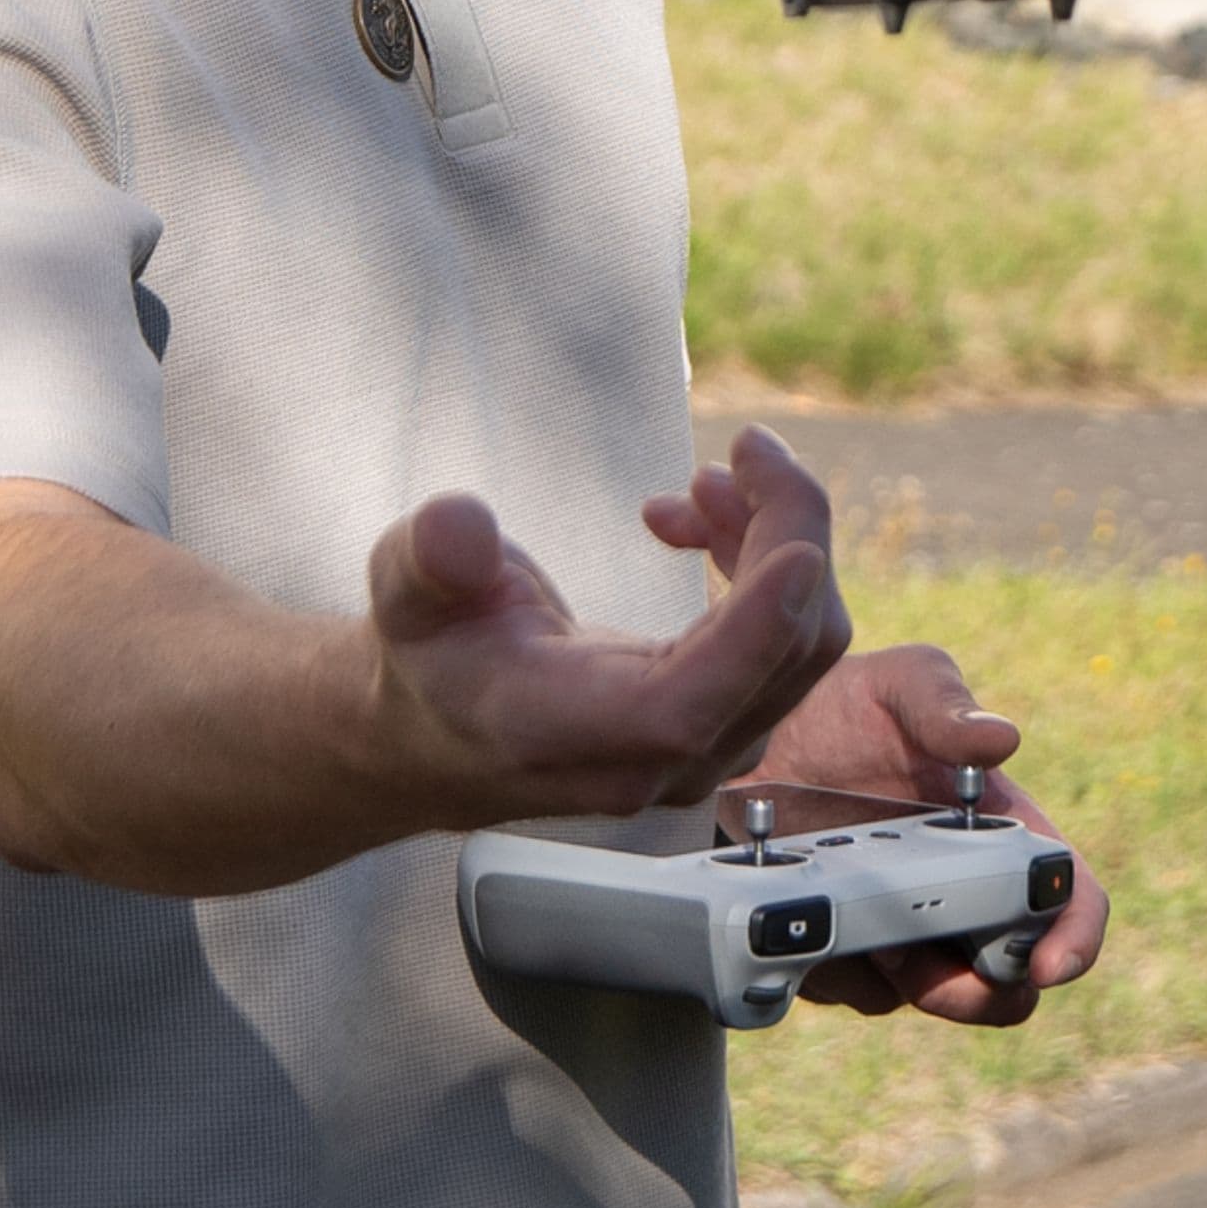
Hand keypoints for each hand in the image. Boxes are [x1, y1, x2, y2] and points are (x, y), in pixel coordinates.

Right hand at [369, 426, 852, 826]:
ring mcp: (698, 753)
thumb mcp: (404, 588)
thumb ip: (427, 558)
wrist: (448, 725)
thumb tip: (458, 527)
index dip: (753, 631)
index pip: (684, 705)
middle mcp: (647, 761)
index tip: (802, 547)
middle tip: (745, 446)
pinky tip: (697, 522)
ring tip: (698, 482)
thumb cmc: (432, 653)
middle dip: (786, 533)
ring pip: (798, 646)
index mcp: (561, 730)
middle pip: (779, 659)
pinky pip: (786, 644)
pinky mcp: (724, 729)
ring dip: (772, 540)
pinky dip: (763, 568)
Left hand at [644, 452, 1110, 1031]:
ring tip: (854, 926)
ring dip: (904, 981)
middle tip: (935, 975)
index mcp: (1001, 832)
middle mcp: (964, 890)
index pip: (1067, 894)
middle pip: (1009, 978)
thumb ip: (945, 705)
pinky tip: (804, 917)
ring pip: (931, 994)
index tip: (1052, 964)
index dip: (1076, 936)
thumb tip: (1000, 741)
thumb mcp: (898, 684)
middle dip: (985, 993)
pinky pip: (855, 989)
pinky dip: (837, 968)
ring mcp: (906, 926)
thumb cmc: (845, 700)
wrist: (753, 731)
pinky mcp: (848, 947)